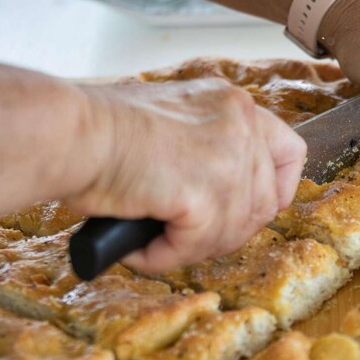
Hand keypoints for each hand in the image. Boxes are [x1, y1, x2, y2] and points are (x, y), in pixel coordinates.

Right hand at [66, 79, 306, 272]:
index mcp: (234, 103)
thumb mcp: (171, 120)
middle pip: (267, 202)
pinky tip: (140, 247)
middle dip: (227, 229)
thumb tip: (215, 195)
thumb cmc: (97, 129)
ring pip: (235, 230)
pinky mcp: (207, 193)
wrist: (69, 133)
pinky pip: (198, 245)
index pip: (289, 152)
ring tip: (152, 242)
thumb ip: (205, 147)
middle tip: (184, 237)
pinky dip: (166, 255)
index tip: (248, 209)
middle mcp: (242, 124)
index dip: (275, 190)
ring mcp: (229, 158)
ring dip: (194, 246)